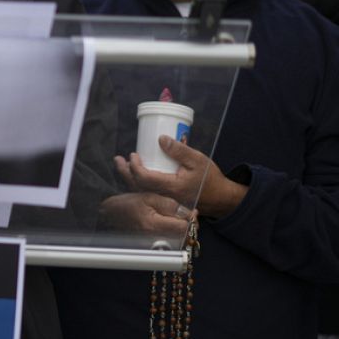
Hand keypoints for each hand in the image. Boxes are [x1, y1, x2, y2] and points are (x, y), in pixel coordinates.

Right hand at [99, 191, 193, 238]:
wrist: (107, 214)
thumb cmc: (126, 203)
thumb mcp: (149, 197)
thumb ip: (170, 205)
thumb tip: (187, 213)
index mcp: (154, 226)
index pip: (184, 228)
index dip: (190, 219)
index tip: (192, 212)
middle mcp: (154, 239)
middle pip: (183, 238)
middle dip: (188, 227)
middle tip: (187, 216)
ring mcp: (152, 245)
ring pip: (177, 243)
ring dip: (181, 233)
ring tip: (179, 221)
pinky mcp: (149, 246)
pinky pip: (168, 244)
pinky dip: (173, 237)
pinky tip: (169, 227)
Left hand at [116, 135, 246, 218]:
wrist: (220, 197)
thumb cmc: (210, 178)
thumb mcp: (198, 160)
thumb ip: (179, 150)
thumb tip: (160, 138)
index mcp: (172, 187)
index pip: (146, 179)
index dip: (135, 167)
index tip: (132, 155)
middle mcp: (165, 196)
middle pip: (138, 186)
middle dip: (125, 172)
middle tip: (119, 159)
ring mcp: (165, 200)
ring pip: (141, 191)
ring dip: (129, 178)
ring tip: (123, 165)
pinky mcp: (167, 199)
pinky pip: (148, 193)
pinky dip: (138, 183)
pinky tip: (134, 175)